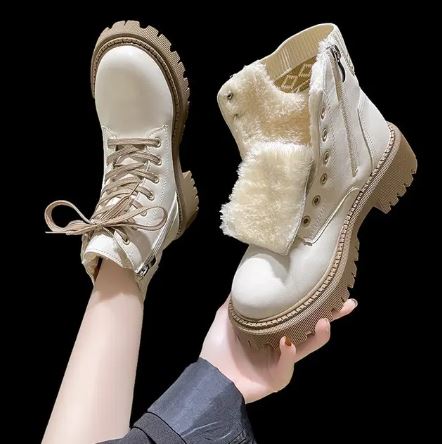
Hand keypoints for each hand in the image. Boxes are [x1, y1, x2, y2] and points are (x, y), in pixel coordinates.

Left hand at [200, 297, 356, 402]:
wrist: (209, 378)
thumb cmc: (217, 351)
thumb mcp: (223, 320)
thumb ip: (233, 303)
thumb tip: (241, 280)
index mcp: (272, 330)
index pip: (297, 314)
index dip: (312, 302)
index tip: (325, 286)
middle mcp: (282, 344)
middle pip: (312, 328)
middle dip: (332, 316)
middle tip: (348, 303)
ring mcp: (282, 362)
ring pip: (308, 347)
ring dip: (319, 335)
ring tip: (326, 321)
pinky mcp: (278, 377)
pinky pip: (287, 364)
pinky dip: (288, 353)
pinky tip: (287, 343)